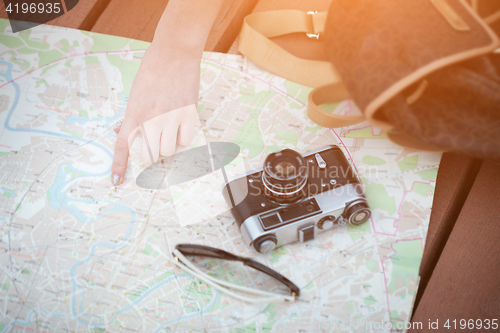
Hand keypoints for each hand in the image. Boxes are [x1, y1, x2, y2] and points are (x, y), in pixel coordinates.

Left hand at [111, 44, 200, 185]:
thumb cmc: (153, 71)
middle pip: (150, 155)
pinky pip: (185, 140)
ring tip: (169, 131)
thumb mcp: (136, 94)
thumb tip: (124, 130)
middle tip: (155, 144)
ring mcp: (171, 119)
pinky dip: (183, 137)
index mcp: (134, 114)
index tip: (117, 181)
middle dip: (152, 154)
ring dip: (168, 146)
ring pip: (169, 151)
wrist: (174, 54)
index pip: (123, 146)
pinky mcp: (188, 115)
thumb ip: (132, 115)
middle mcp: (151, 120)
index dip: (119, 165)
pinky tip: (181, 124)